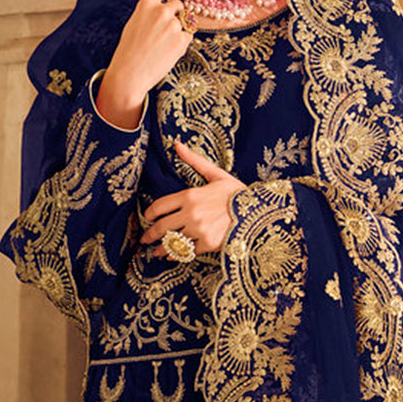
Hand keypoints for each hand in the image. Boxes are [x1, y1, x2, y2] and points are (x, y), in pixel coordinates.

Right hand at [96, 0, 192, 128]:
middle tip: (166, 30)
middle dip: (176, 15)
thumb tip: (167, 9)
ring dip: (178, 31)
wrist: (130, 73)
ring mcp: (173, 25)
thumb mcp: (134, 23)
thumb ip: (150, 13)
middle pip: (178, 5)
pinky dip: (181, 43)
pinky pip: (188, 37)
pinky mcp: (182, 40)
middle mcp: (161, 11)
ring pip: (184, 23)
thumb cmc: (129, 51)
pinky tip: (167, 51)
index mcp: (146, 4)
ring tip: (162, 46)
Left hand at [141, 142, 245, 256]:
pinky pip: (186, 252)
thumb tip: (177, 145)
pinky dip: (177, 255)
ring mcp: (199, 230)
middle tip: (144, 239)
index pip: (159, 206)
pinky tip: (173, 256)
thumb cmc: (237, 192)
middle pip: (161, 227)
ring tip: (155, 252)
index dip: (149, 214)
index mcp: (190, 195)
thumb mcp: (216, 174)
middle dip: (150, 235)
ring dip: (160, 248)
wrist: (258, 212)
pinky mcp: (207, 244)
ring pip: (172, 242)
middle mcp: (191, 213)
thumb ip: (194, 161)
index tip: (147, 218)